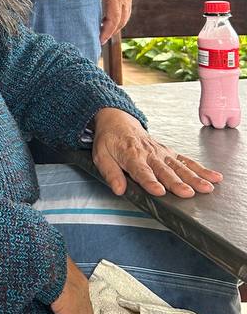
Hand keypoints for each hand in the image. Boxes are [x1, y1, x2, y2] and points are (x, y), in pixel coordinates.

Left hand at [91, 108, 222, 198]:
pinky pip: (186, 161)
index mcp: (130, 155)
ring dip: (193, 178)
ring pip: (179, 167)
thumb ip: (110, 174)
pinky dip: (201, 169)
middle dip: (176, 182)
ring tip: (207, 188)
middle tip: (188, 193)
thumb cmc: (109, 141)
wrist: (118, 121)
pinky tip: (213, 177)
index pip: (141, 171)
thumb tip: (118, 189)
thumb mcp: (100, 156)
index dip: (150, 182)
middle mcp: (149, 154)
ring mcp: (161, 152)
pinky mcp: (169, 152)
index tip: (160, 192)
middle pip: (164, 170)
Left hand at [97, 0, 131, 44]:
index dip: (107, 32)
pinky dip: (119, 15)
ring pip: (126, 14)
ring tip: (103, 31)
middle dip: (111, 32)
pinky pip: (126, 6)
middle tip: (99, 40)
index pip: (114, 20)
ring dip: (116, 25)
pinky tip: (108, 16)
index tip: (98, 40)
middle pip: (122, 20)